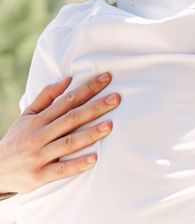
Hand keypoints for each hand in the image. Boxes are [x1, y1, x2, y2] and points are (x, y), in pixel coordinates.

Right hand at [0, 73, 119, 193]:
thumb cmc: (18, 139)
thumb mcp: (27, 116)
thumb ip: (47, 97)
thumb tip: (68, 79)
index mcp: (39, 119)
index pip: (67, 100)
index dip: (88, 88)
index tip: (106, 78)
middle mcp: (40, 135)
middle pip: (71, 119)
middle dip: (95, 107)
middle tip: (116, 98)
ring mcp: (39, 156)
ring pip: (68, 143)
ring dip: (90, 134)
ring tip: (110, 125)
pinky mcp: (40, 176)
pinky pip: (61, 170)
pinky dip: (78, 164)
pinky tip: (95, 158)